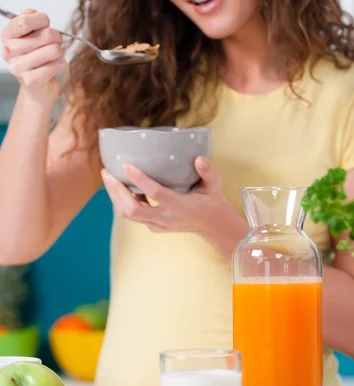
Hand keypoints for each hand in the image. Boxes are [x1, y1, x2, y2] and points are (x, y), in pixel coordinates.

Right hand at [1, 9, 66, 102]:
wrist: (37, 90)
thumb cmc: (35, 59)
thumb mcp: (29, 37)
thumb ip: (29, 21)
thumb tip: (32, 12)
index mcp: (7, 37)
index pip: (25, 21)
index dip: (42, 19)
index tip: (46, 23)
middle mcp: (9, 52)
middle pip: (46, 34)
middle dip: (57, 37)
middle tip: (54, 43)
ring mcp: (19, 67)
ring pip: (54, 49)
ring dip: (60, 52)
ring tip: (53, 56)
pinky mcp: (33, 81)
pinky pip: (59, 64)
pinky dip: (62, 64)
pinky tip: (54, 68)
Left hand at [102, 156, 227, 233]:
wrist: (210, 224)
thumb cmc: (210, 198)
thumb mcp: (215, 184)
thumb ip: (209, 171)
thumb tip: (199, 159)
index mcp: (181, 207)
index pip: (156, 194)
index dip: (140, 180)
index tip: (126, 165)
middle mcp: (166, 219)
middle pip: (133, 210)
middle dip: (117, 191)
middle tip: (107, 171)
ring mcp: (158, 225)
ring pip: (128, 214)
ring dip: (115, 196)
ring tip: (108, 176)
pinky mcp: (153, 226)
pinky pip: (132, 215)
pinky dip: (122, 201)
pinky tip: (119, 185)